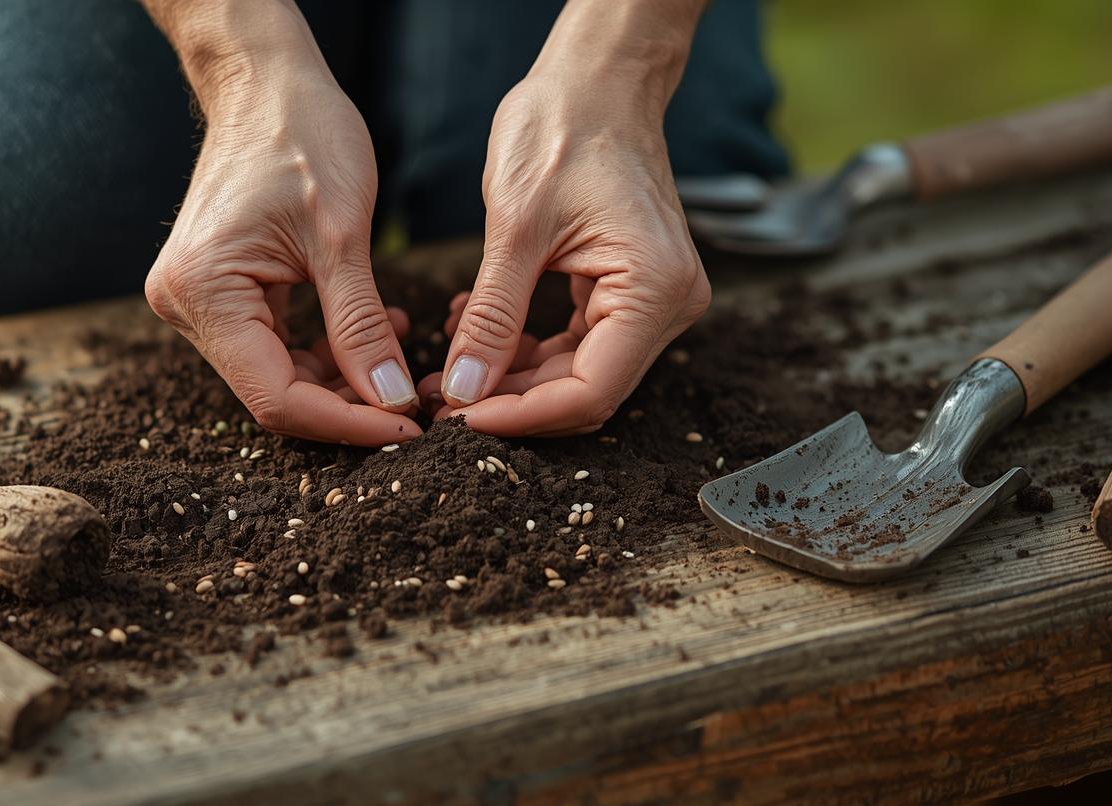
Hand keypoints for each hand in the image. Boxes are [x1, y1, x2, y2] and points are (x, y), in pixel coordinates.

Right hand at [142, 1, 418, 445]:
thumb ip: (361, 327)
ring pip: (279, 373)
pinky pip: (276, 344)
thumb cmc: (302, 136)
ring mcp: (198, 302)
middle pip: (274, 392)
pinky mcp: (220, 293)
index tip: (410, 427)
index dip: (346, 423)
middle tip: (416, 400)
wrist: (266, 84)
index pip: (276, 396)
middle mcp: (185, 305)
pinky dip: (327, 348)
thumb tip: (389, 401)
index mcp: (204, 292)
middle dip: (349, 403)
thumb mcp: (342, 236)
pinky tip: (375, 330)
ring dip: (343, 377)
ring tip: (403, 354)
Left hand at [423, 1, 710, 436]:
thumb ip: (490, 318)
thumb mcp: (515, 228)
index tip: (457, 416)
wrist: (595, 83)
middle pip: (587, 392)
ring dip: (514, 381)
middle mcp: (670, 305)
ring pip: (579, 375)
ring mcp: (654, 301)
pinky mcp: (631, 293)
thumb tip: (462, 390)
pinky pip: (578, 345)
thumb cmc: (562, 130)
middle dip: (513, 403)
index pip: (590, 391)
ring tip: (448, 371)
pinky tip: (478, 336)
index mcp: (655, 289)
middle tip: (442, 401)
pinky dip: (528, 351)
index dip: (522, 415)